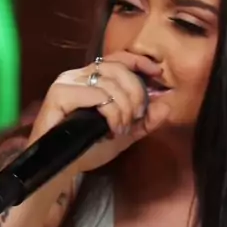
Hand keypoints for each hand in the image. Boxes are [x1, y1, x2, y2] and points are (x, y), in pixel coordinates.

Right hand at [27, 52, 170, 174]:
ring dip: (124, 106)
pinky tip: (112, 129)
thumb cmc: (87, 149)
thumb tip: (167, 104)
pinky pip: (96, 95)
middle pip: (117, 68)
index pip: (118, 58)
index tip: (158, 73)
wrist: (61, 168)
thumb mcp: (124, 134)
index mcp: (91, 79)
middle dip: (136, 92)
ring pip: (109, 82)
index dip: (140, 62)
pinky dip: (111, 112)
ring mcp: (66, 82)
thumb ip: (145, 121)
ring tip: (122, 127)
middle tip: (137, 116)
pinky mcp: (59, 94)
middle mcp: (77, 75)